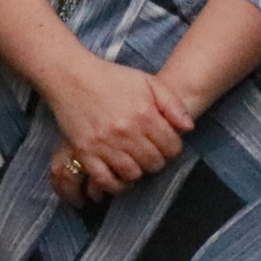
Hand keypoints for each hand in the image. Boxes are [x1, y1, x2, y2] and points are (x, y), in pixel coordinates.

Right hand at [42, 59, 194, 206]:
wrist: (72, 76)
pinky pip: (104, 179)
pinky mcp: (85, 151)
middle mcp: (126, 131)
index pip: (172, 147)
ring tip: (136, 163)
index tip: (166, 145)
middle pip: (154, 163)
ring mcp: (104, 143)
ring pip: (132, 174)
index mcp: (145, 115)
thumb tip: (188, 128)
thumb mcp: (149, 82)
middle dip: (157, 161)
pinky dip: (114, 184)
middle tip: (151, 154)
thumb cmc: (112, 78)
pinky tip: (118, 177)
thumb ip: (172, 104)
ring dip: (138, 172)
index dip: (173, 148)